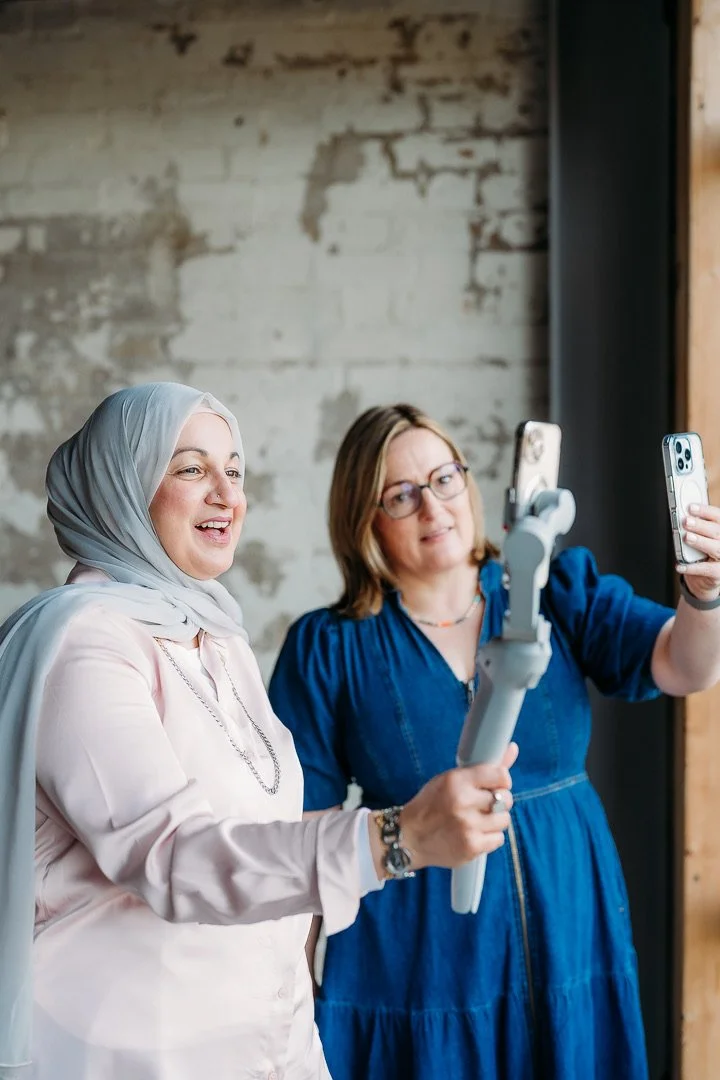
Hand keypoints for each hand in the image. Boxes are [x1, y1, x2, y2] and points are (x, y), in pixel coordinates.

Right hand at [398, 742, 518, 871]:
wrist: (409, 838)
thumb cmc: (431, 804)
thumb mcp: (450, 780)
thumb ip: (484, 769)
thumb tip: (513, 748)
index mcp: (456, 781)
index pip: (500, 775)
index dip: (502, 781)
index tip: (496, 784)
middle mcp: (462, 802)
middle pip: (505, 799)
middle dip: (498, 802)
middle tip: (482, 804)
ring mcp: (468, 826)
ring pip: (504, 820)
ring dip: (494, 820)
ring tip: (477, 820)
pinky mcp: (471, 847)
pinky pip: (498, 839)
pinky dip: (489, 837)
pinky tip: (474, 833)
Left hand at [678, 503, 719, 600]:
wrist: (707, 577)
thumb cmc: (703, 553)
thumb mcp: (701, 537)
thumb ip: (696, 528)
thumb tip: (682, 517)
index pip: (718, 517)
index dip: (705, 511)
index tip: (691, 507)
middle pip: (717, 531)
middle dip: (701, 525)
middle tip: (686, 521)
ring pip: (715, 548)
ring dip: (700, 542)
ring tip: (687, 537)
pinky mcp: (718, 573)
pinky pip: (706, 569)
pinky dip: (692, 567)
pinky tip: (680, 565)